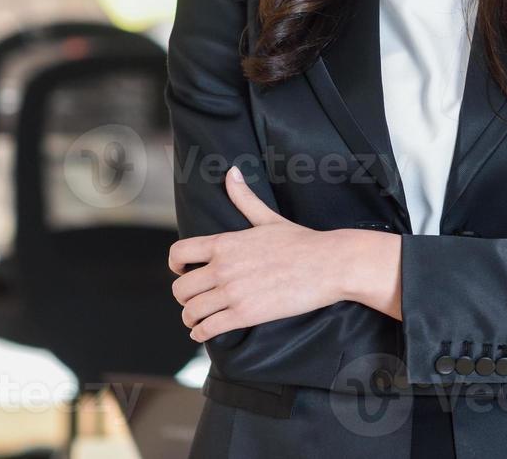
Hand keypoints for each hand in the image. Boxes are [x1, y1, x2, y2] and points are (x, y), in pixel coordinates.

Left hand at [169, 167, 351, 341]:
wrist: (330, 264)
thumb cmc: (303, 241)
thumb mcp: (269, 218)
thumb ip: (244, 198)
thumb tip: (232, 172)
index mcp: (226, 243)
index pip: (178, 253)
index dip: (175, 265)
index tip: (183, 272)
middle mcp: (224, 267)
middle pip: (180, 289)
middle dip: (185, 297)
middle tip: (196, 300)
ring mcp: (233, 292)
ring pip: (190, 312)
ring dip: (191, 319)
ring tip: (199, 320)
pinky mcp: (246, 314)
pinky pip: (207, 329)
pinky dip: (201, 334)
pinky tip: (206, 331)